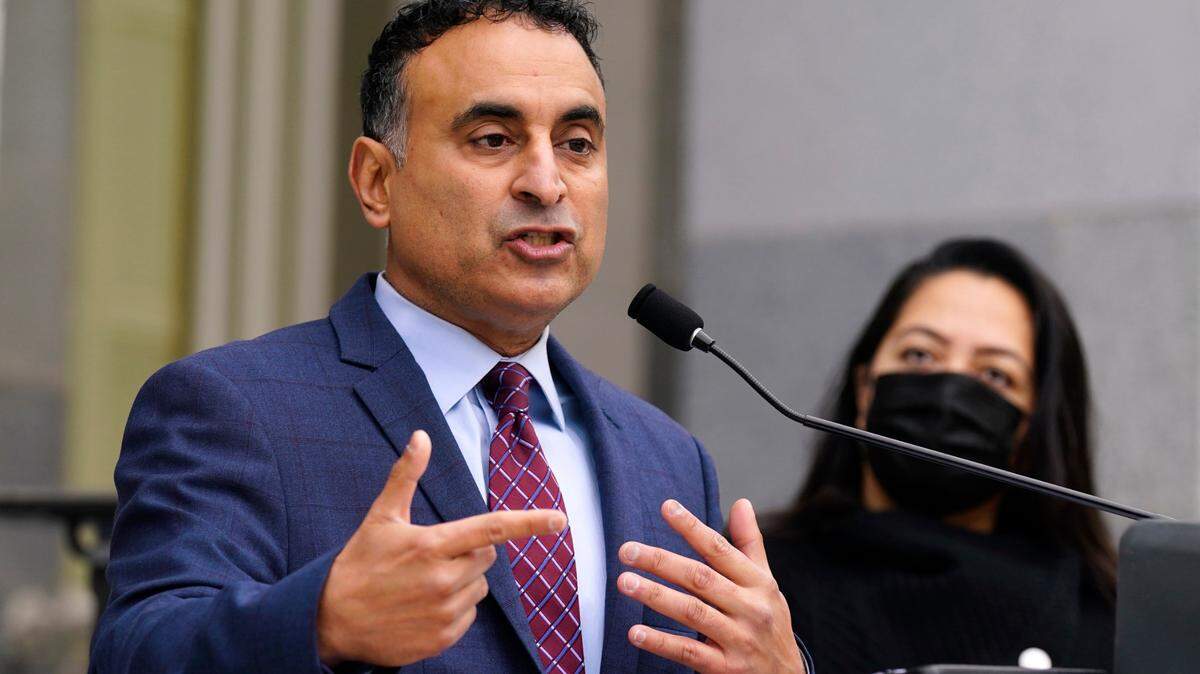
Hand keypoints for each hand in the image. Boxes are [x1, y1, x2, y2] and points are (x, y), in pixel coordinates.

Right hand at [316, 430, 566, 665]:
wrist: (331, 621)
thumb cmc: (359, 564)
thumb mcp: (381, 517)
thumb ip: (406, 476)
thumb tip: (421, 436)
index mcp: (432, 545)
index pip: (492, 529)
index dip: (529, 523)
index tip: (559, 520)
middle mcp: (443, 580)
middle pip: (487, 556)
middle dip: (470, 552)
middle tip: (434, 556)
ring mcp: (444, 612)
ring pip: (479, 588)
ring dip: (462, 582)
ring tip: (424, 583)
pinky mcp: (443, 638)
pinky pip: (469, 615)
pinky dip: (454, 609)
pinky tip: (424, 606)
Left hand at [618, 498, 804, 673]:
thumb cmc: (771, 624)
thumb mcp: (767, 583)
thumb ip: (750, 544)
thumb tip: (741, 502)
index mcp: (758, 583)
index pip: (720, 550)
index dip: (693, 528)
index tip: (667, 508)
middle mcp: (750, 608)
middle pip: (700, 578)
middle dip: (662, 562)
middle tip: (627, 550)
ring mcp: (738, 639)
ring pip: (692, 612)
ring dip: (655, 596)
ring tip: (625, 582)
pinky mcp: (726, 669)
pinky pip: (689, 653)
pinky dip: (661, 642)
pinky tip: (636, 632)